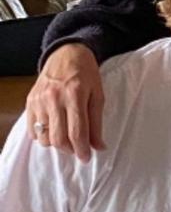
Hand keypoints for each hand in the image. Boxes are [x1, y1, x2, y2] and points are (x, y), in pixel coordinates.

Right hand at [26, 43, 104, 161]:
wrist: (66, 53)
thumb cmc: (87, 73)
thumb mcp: (98, 94)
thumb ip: (97, 122)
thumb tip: (99, 146)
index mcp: (75, 94)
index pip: (77, 131)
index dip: (82, 149)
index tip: (87, 158)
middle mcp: (54, 98)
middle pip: (58, 138)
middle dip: (70, 149)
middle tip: (78, 149)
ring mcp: (39, 100)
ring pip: (44, 137)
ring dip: (57, 144)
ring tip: (67, 138)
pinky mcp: (30, 102)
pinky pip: (33, 130)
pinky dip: (43, 136)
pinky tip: (54, 130)